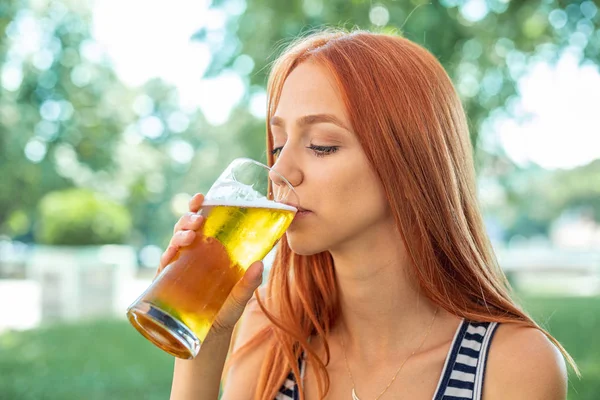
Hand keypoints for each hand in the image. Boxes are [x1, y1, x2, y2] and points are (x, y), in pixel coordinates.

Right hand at [157, 193, 264, 336]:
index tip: (202, 196)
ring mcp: (178, 268)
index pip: (203, 223)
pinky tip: (172, 254)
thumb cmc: (225, 312)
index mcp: (210, 251)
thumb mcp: (240, 298)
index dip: (199, 207)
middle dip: (189, 217)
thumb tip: (260, 264)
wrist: (206, 339)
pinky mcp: (166, 284)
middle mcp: (192, 255)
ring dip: (180, 234)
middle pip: (186, 228)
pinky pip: (163, 266)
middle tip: (199, 217)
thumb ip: (249, 284)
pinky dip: (167, 257)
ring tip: (190, 235)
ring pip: (174, 242)